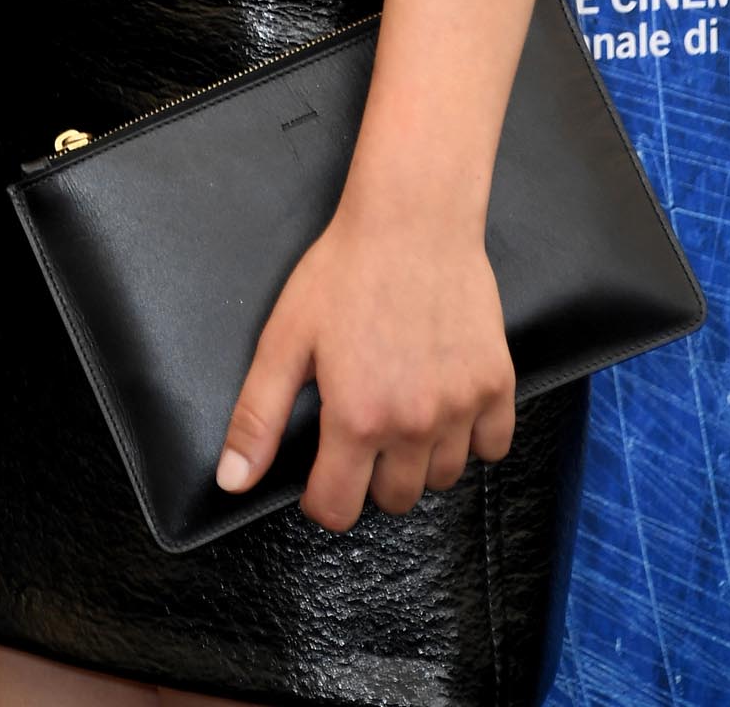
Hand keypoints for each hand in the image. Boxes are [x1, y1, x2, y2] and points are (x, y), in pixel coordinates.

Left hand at [216, 195, 515, 529]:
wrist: (412, 220)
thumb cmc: (344, 271)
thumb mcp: (284, 339)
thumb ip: (257, 416)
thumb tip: (232, 481)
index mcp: (356, 419)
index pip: (338, 509)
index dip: (321, 497)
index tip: (321, 471)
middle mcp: (414, 425)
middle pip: (394, 500)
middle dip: (371, 476)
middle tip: (363, 426)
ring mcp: (461, 408)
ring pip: (443, 477)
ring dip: (420, 458)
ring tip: (402, 410)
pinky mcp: (497, 385)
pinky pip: (492, 447)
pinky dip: (472, 437)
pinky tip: (446, 403)